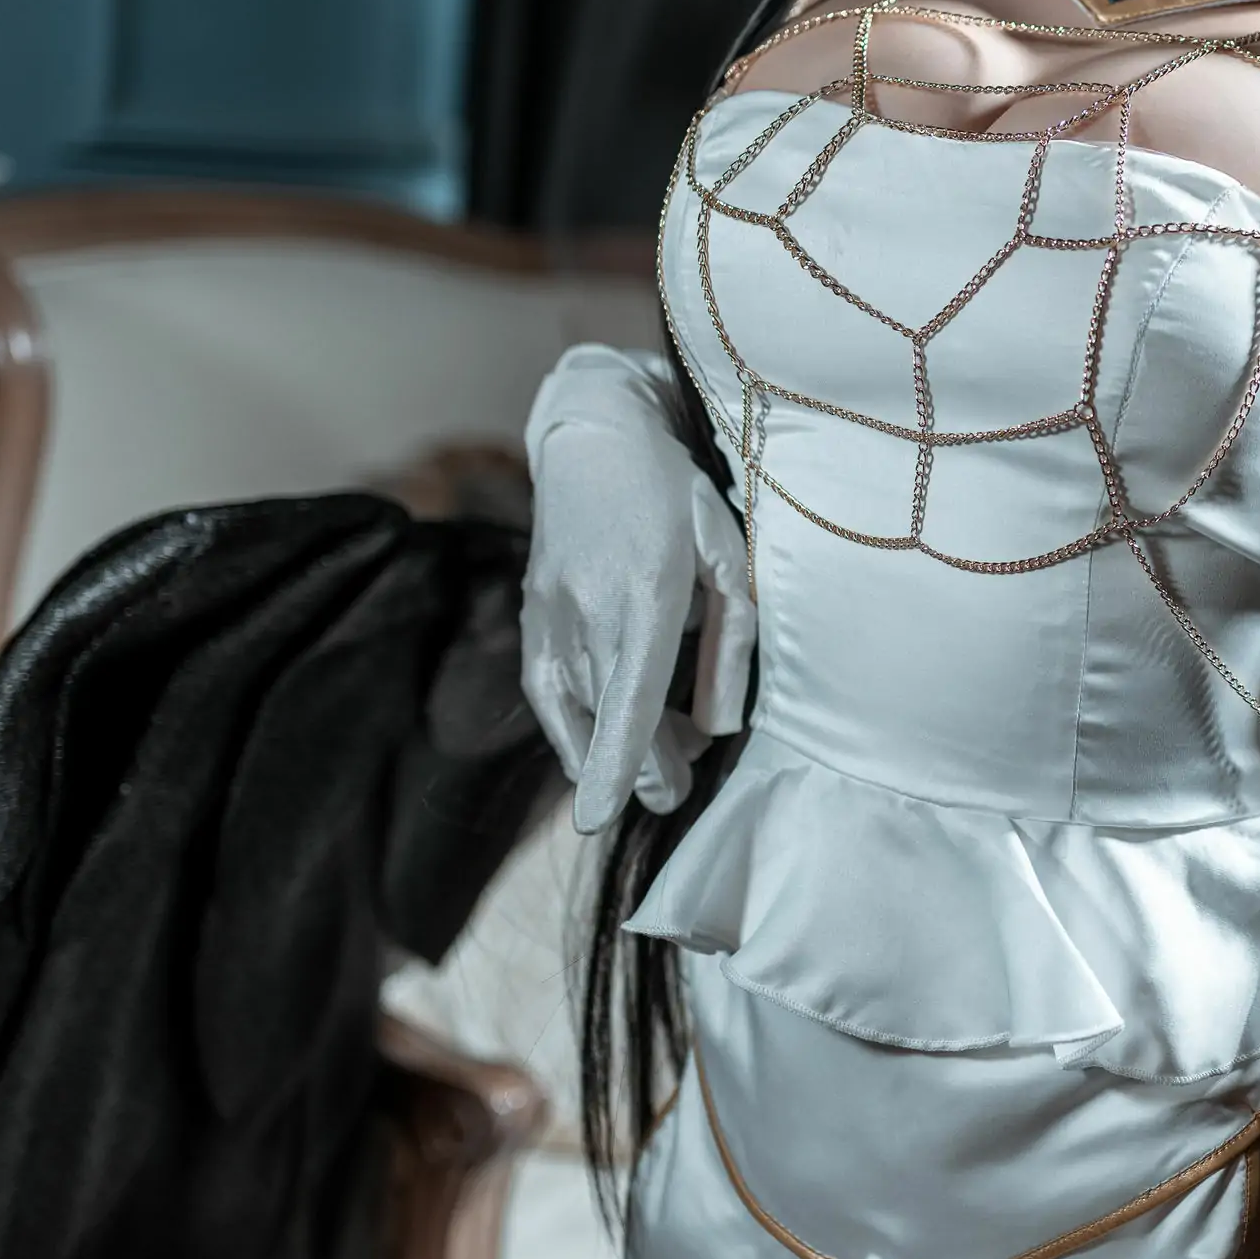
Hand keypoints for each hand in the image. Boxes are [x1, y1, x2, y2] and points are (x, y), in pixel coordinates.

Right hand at [519, 354, 753, 832]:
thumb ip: (728, 647)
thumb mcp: (728, 559)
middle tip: (679, 788)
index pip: (628, 697)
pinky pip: (551, 694)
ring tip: (668, 752)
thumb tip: (717, 729)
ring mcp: (548, 614)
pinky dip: (579, 729)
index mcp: (646, 593)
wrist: (594, 439)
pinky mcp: (531, 616)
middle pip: (608, 719)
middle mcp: (587, 609)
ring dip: (619, 748)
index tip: (600, 820)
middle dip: (643, 770)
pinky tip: (612, 737)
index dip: (616, 762)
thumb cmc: (679, 496)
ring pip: (578, 713)